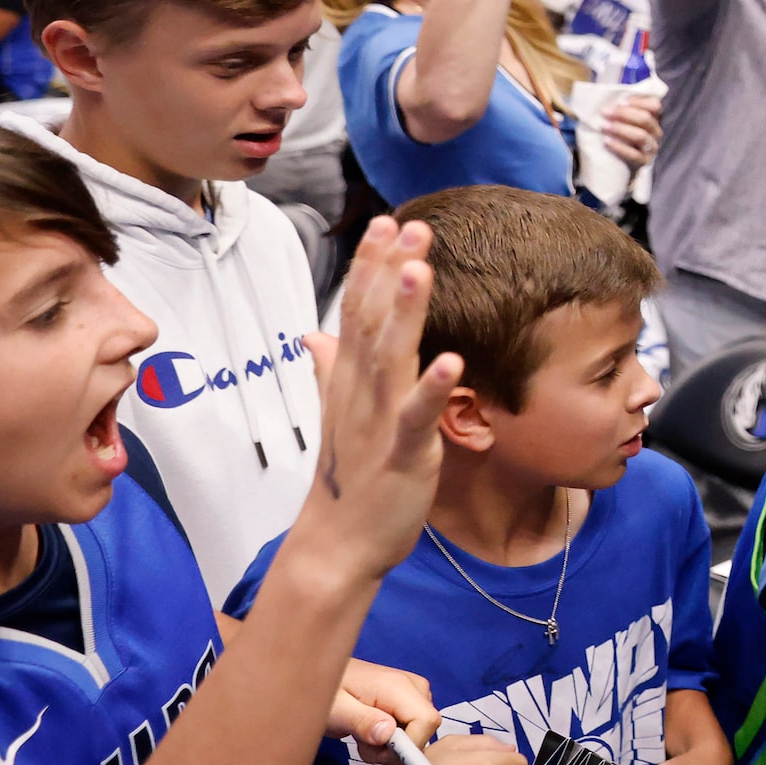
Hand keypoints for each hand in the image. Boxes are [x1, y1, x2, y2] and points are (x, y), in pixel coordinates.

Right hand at [286, 219, 464, 587]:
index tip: (387, 221)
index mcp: (349, 381)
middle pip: (371, 322)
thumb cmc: (349, 477)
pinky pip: (416, 418)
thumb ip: (329, 368)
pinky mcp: (402, 455)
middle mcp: (360, 393)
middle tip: (407, 225)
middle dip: (387, 272)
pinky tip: (451, 361)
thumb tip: (314, 331)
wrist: (339, 544)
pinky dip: (431, 389)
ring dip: (403, 314)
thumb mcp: (340, 413)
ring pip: (390, 359)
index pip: (357, 311)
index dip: (372, 266)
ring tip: (419, 269)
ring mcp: (379, 422)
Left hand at [329, 660, 439, 761]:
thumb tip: (389, 734)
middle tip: (364, 744)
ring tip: (363, 735)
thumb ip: (362, 721)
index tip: (380, 753)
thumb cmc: (326, 692)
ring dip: (391, 745)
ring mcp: (413, 692)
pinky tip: (371, 730)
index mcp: (398, 686)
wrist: (324, 677)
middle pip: (425, 729)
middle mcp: (413, 686)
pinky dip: (392, 739)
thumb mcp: (336, 711)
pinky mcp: (409, 701)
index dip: (409, 745)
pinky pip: (413, 729)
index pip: (427, 721)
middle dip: (396, 748)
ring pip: (419, 732)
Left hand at [598, 94, 661, 167]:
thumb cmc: (616, 136)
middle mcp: (655, 133)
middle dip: (624, 113)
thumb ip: (619, 109)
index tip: (621, 101)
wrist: (617, 165)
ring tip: (603, 126)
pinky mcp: (645, 162)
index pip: (654, 106)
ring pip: (641, 136)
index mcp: (653, 119)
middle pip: (646, 119)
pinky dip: (619, 147)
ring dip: (621, 129)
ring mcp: (652, 148)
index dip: (639, 102)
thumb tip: (605, 95)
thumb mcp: (621, 120)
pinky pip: (634, 154)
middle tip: (605, 112)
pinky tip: (606, 141)